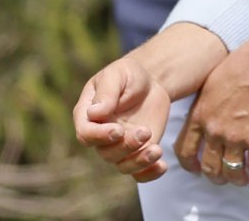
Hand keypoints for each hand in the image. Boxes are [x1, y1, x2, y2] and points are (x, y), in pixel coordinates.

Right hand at [72, 57, 171, 182]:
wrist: (149, 83)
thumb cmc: (128, 75)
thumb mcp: (118, 75)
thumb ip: (106, 93)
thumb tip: (94, 113)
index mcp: (88, 116)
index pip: (86, 134)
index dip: (99, 136)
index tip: (117, 130)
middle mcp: (101, 136)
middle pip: (107, 152)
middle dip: (126, 146)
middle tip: (145, 132)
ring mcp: (119, 146)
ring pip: (123, 165)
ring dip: (139, 162)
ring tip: (157, 150)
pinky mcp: (138, 151)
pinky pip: (139, 171)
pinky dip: (150, 173)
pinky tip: (162, 166)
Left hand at [174, 19, 248, 186]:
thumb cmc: (242, 64)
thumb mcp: (211, 83)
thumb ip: (205, 105)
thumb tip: (205, 116)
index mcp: (200, 116)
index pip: (184, 151)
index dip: (190, 164)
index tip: (196, 168)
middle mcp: (215, 132)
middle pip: (209, 167)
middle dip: (216, 176)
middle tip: (223, 177)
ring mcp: (237, 138)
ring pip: (232, 172)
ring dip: (238, 179)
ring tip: (244, 179)